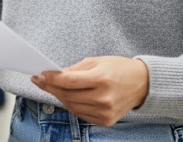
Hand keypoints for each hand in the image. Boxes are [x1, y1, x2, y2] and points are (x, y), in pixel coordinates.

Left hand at [32, 56, 148, 126]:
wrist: (142, 84)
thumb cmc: (119, 69)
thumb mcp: (98, 61)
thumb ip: (75, 69)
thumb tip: (55, 75)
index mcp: (101, 79)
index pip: (68, 81)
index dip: (51, 79)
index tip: (40, 75)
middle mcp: (103, 98)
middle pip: (67, 95)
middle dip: (51, 87)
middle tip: (40, 80)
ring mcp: (104, 112)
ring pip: (71, 106)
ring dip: (59, 97)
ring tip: (52, 87)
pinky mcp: (105, 121)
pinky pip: (81, 114)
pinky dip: (72, 105)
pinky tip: (67, 97)